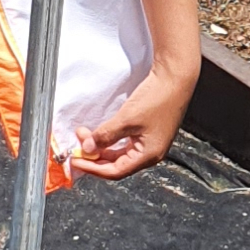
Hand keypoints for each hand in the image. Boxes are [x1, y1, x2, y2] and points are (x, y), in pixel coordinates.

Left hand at [68, 58, 196, 180]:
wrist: (174, 79)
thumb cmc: (157, 98)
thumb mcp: (126, 118)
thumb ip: (106, 135)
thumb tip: (88, 148)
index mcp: (148, 156)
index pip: (115, 171)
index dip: (92, 168)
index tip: (75, 160)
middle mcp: (150, 154)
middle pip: (116, 164)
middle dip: (95, 155)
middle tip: (78, 144)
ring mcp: (149, 143)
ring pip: (119, 153)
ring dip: (101, 146)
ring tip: (86, 134)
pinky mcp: (148, 133)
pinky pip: (124, 143)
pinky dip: (110, 140)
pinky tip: (101, 133)